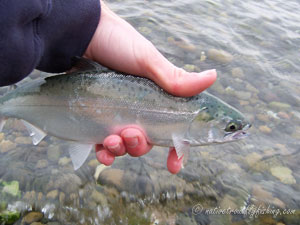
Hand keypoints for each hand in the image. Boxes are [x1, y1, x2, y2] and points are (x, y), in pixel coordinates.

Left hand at [84, 0, 216, 173]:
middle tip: (132, 134)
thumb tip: (213, 77)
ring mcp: (116, 116)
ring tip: (113, 139)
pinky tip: (102, 152)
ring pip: (124, 146)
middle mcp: (138, 111)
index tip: (175, 164)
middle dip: (140, 146)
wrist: (82, 37)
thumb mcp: (148, 61)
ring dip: (121, 149)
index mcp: (156, 99)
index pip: (172, 129)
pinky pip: (102, 145)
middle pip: (146, 141)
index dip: (176, 149)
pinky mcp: (95, 119)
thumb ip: (175, 78)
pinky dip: (104, 153)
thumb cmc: (118, 44)